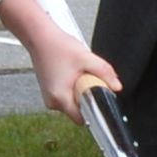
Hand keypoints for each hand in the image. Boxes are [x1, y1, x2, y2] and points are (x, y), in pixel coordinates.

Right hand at [7, 0, 118, 116]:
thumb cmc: (57, 46)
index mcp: (60, 98)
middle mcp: (52, 102)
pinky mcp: (50, 91)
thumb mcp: (86, 58)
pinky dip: (73, 87)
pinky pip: (67, 95)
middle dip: (87, 96)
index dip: (94, 110)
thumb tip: (116, 86)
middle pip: (79, 110)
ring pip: (73, 102)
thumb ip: (105, 73)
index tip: (99, 98)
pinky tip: (71, 72)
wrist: (40, 37)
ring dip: (80, 91)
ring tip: (77, 73)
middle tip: (86, 78)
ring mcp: (49, 97)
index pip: (82, 119)